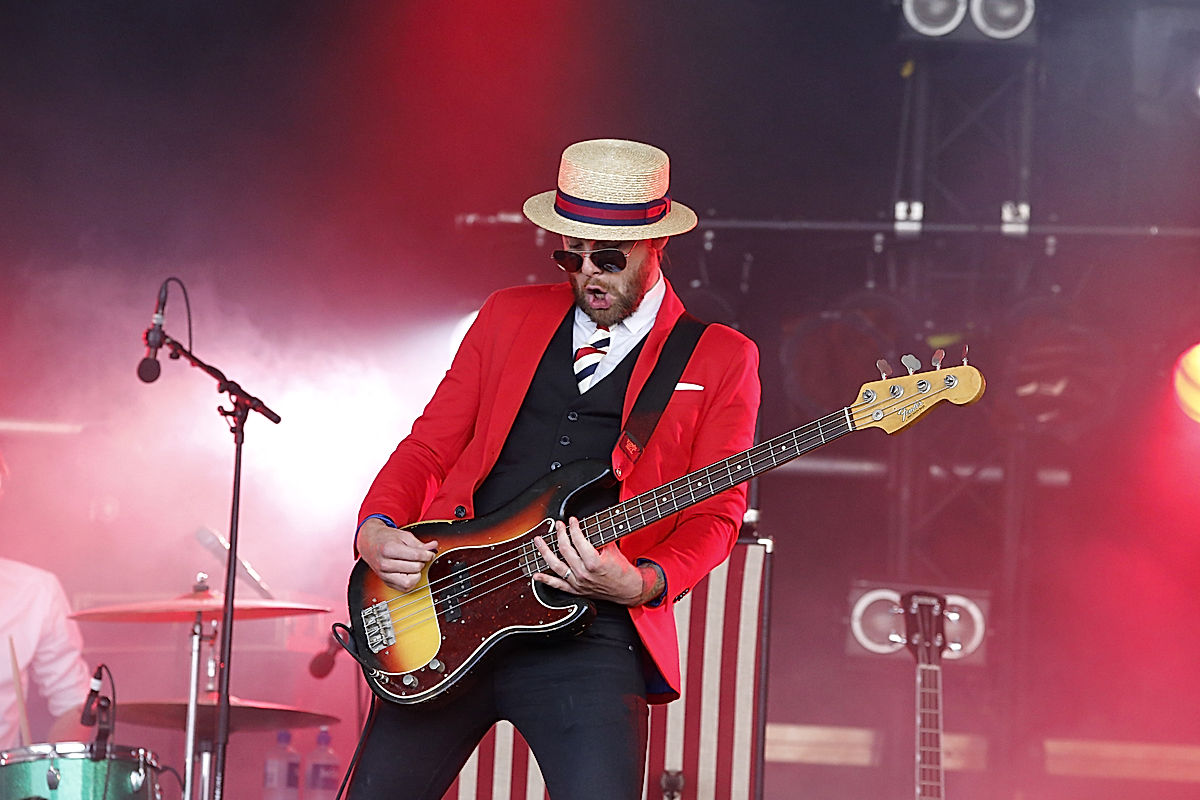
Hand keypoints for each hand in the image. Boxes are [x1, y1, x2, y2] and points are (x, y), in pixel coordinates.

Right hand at [358, 518, 437, 592]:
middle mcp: (385, 564)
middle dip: (421, 562)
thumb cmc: (386, 538)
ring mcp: (384, 575)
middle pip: (414, 568)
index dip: (427, 554)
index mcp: (389, 549)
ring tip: (414, 565)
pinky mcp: (386, 582)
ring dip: (416, 573)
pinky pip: (404, 588)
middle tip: (420, 557)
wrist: (369, 543)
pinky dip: (411, 581)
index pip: (416, 555)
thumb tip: (433, 547)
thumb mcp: (403, 536)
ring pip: (409, 582)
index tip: (429, 553)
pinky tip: (409, 572)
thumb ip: (419, 544)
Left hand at [532, 517, 660, 605]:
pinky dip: (546, 580)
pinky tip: (536, 575)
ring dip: (545, 552)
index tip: (572, 520)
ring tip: (538, 541)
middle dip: (560, 534)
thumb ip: (599, 538)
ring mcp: (578, 583)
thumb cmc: (622, 570)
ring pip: (556, 566)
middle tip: (559, 525)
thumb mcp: (613, 549)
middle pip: (565, 550)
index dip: (573, 528)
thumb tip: (586, 527)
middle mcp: (583, 573)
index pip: (578, 540)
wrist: (627, 589)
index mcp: (593, 562)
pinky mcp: (576, 590)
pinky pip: (558, 585)